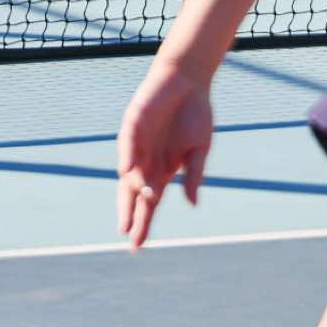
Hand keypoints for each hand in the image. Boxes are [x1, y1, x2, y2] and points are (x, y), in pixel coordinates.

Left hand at [116, 65, 213, 250]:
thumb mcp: (199, 149)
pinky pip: (128, 144)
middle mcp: (146, 161)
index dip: (142, 223)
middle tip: (127, 235)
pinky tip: (128, 171)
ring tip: (147, 198)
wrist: (189, 81)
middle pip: (133, 194)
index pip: (148, 204)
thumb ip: (194, 175)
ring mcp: (137, 143)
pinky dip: (128, 158)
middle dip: (130, 214)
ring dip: (137, 187)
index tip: (137, 246)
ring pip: (131, 172)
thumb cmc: (196, 114)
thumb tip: (193, 204)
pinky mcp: (133, 124)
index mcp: (162, 170)